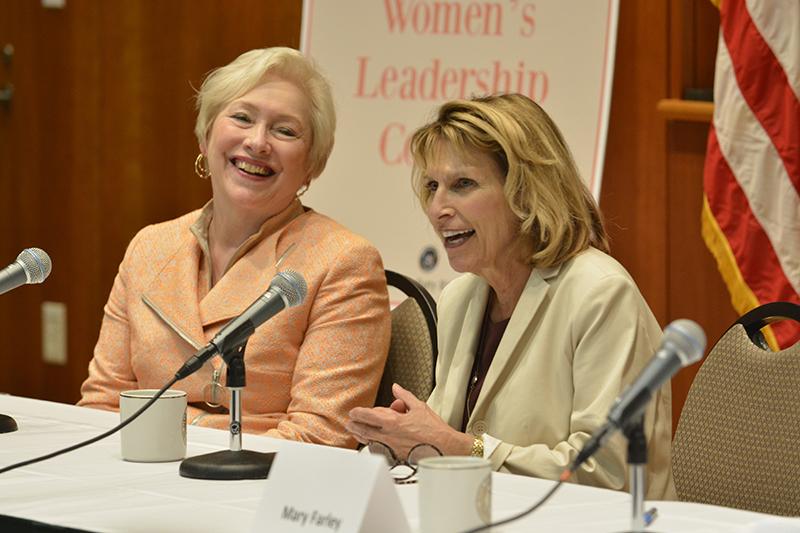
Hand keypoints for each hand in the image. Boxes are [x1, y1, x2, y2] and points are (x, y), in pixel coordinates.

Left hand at [346, 383, 471, 457]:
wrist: (445, 447)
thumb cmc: (435, 430)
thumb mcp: (419, 406)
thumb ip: (404, 396)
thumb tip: (396, 388)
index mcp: (393, 421)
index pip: (368, 416)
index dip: (358, 413)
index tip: (353, 412)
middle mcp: (389, 435)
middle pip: (364, 430)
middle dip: (355, 425)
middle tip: (349, 422)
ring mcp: (391, 448)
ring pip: (369, 441)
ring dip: (360, 435)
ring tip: (355, 432)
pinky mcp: (396, 457)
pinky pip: (379, 450)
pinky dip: (372, 446)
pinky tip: (370, 443)